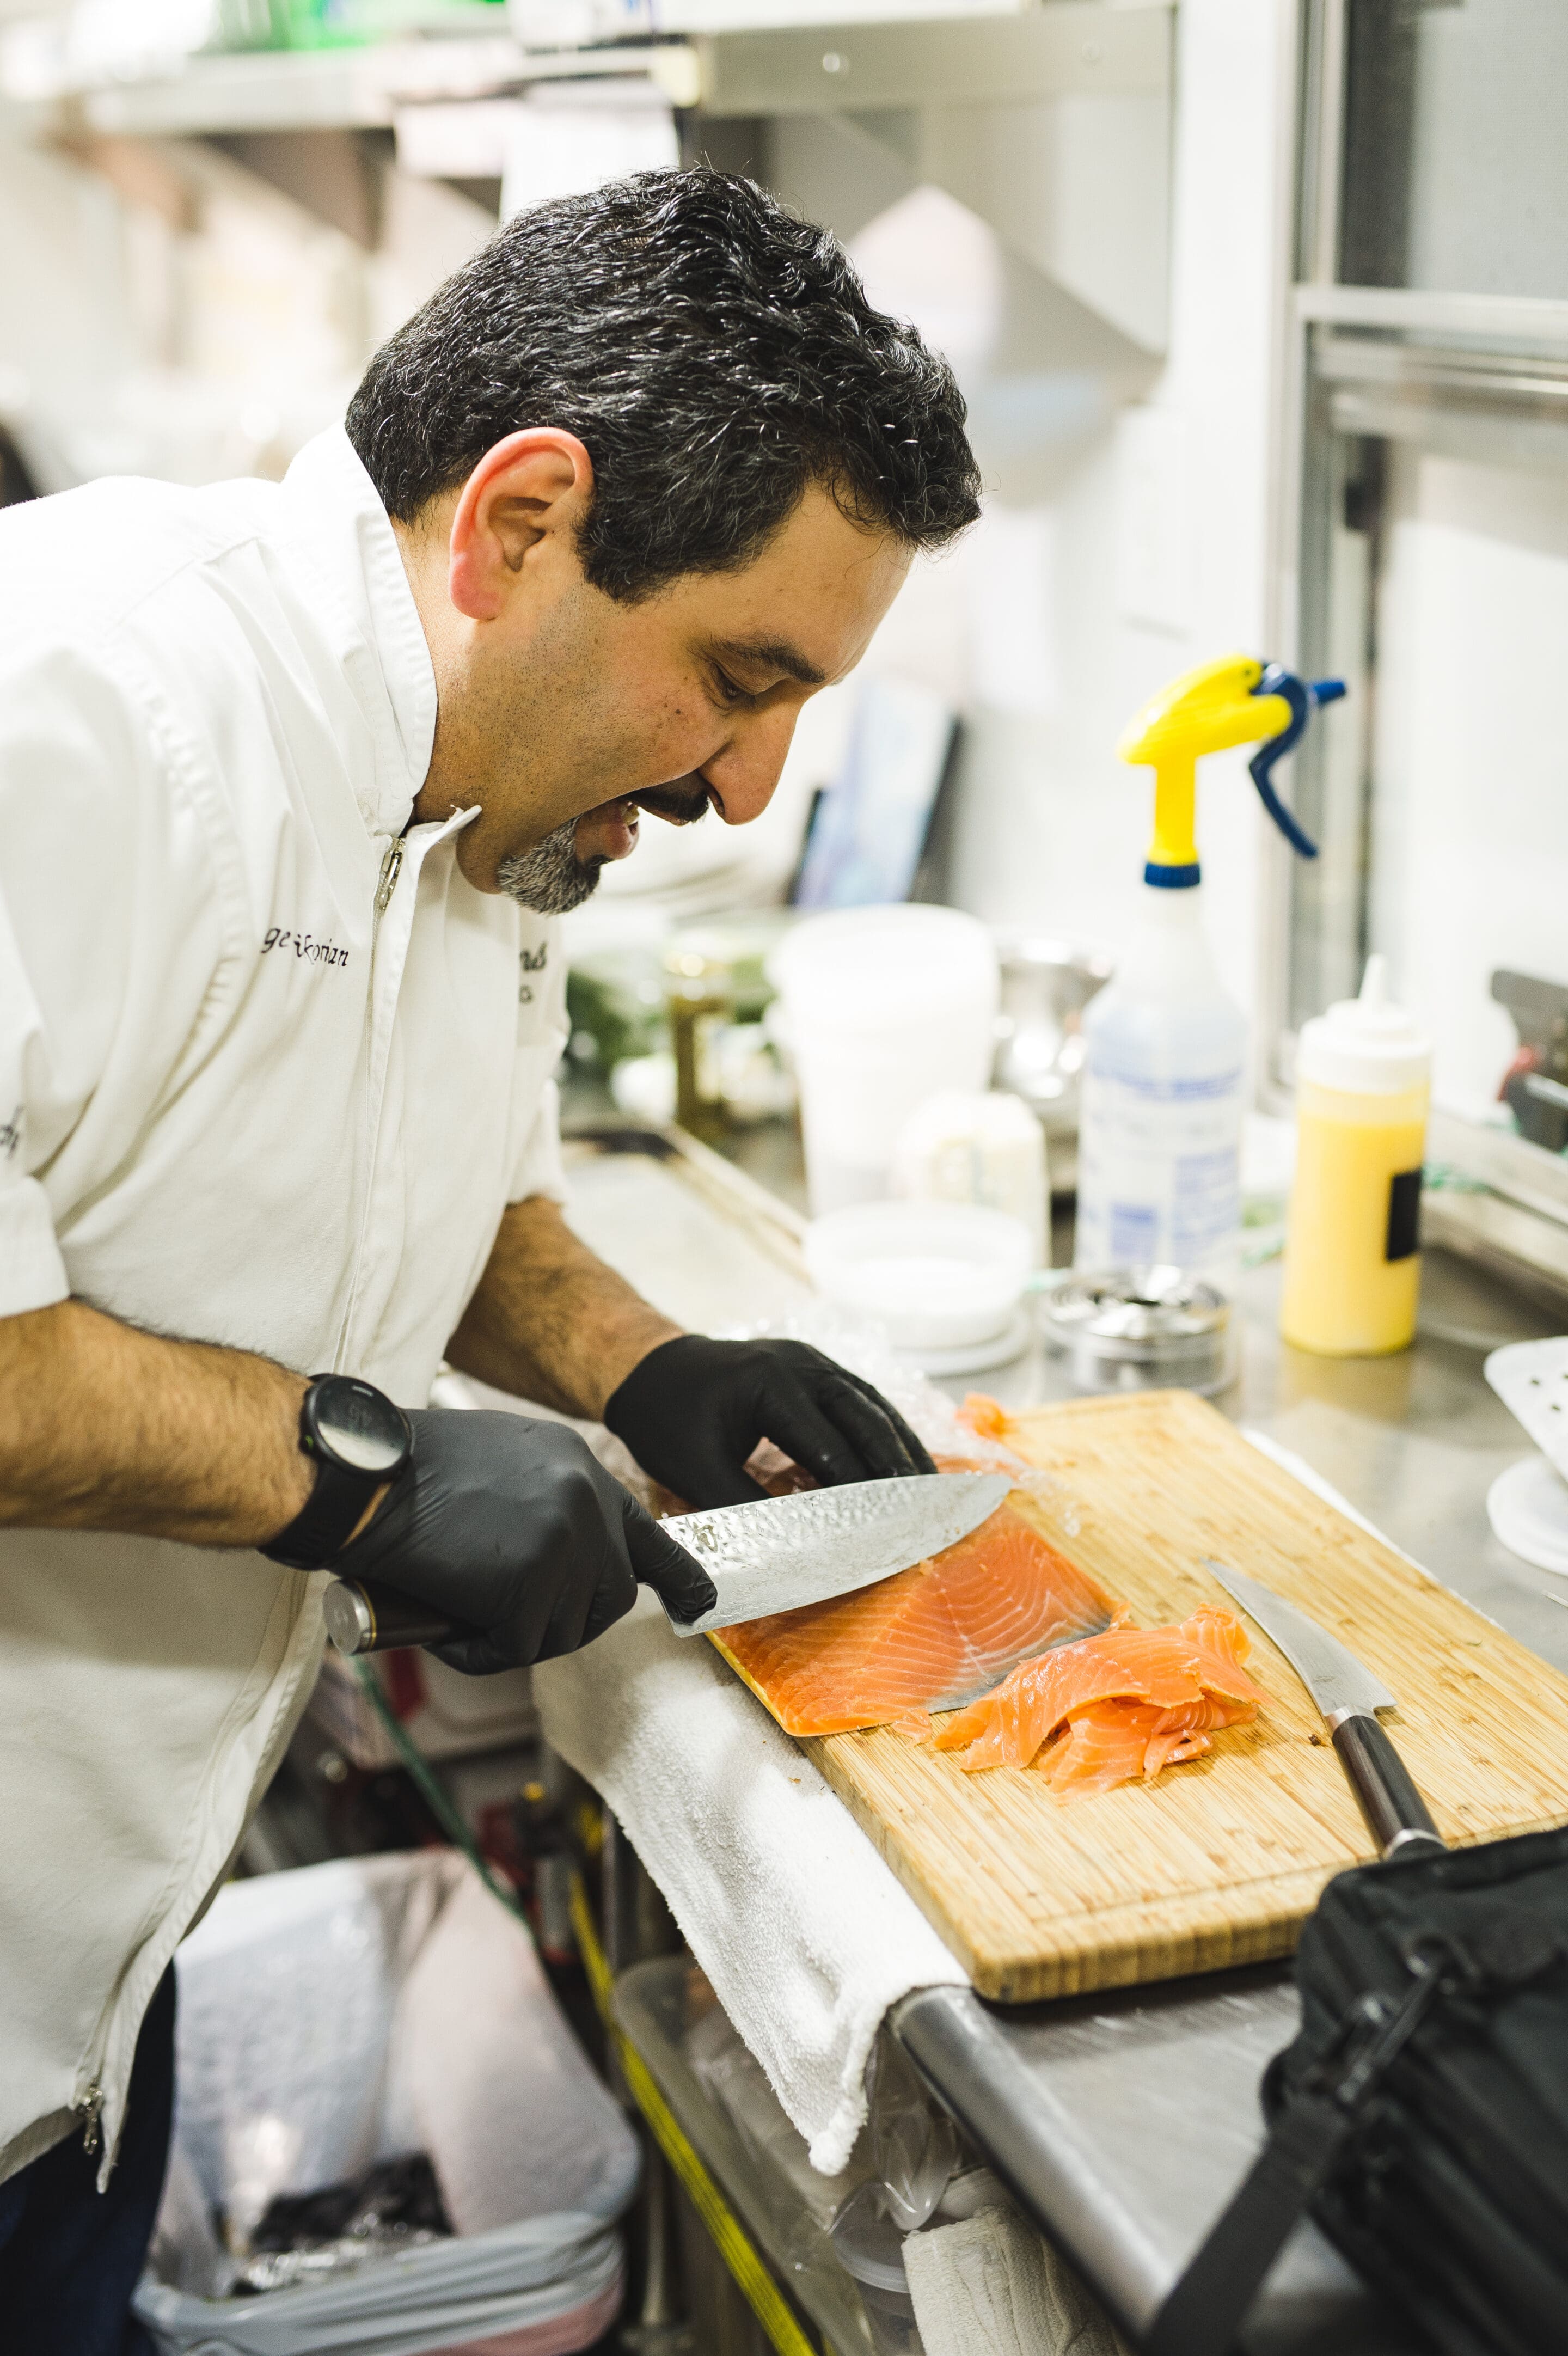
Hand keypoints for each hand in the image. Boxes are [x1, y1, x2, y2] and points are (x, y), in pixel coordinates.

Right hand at [331, 1409, 715, 1673]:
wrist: (359, 1475)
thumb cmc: (401, 1477)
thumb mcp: (496, 1471)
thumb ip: (540, 1510)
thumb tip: (556, 1574)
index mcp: (576, 1466)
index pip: (643, 1531)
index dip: (673, 1576)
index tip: (699, 1604)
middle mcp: (585, 1496)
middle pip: (608, 1597)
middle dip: (562, 1622)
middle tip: (501, 1618)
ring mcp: (565, 1536)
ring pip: (561, 1631)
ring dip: (508, 1637)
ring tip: (456, 1604)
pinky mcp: (532, 1578)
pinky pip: (515, 1650)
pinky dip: (474, 1653)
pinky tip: (443, 1626)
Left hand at [603, 1335, 936, 1509]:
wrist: (649, 1367)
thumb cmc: (666, 1419)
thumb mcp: (694, 1469)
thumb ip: (741, 1508)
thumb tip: (788, 1552)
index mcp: (770, 1383)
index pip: (828, 1444)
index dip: (857, 1490)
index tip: (879, 1529)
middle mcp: (802, 1363)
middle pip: (864, 1417)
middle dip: (895, 1466)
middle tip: (923, 1512)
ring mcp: (812, 1361)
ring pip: (872, 1405)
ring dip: (902, 1447)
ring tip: (930, 1491)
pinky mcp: (816, 1369)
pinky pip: (862, 1400)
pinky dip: (886, 1432)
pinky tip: (904, 1462)